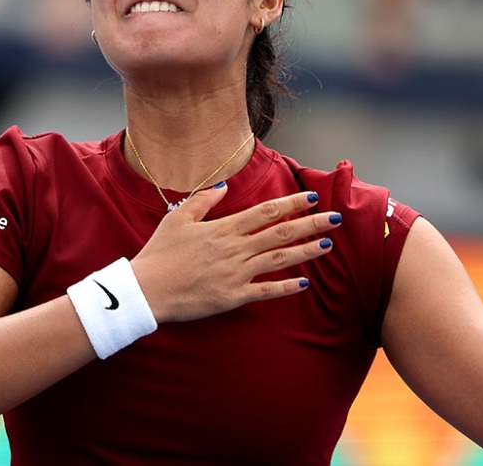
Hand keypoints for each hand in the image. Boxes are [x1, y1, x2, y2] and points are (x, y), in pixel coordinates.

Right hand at [130, 184, 340, 323]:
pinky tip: (303, 282)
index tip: (312, 197)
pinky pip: (265, 291)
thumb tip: (223, 186)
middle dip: (311, 223)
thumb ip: (203, 200)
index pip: (266, 212)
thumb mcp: (177, 218)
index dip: (292, 203)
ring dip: (306, 251)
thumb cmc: (160, 253)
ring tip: (327, 244)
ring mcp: (236, 273)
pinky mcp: (233, 296)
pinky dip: (286, 287)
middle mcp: (235, 249)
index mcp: (223, 228)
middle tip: (335, 218)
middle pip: (281, 233)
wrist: (147, 290)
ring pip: (279, 259)